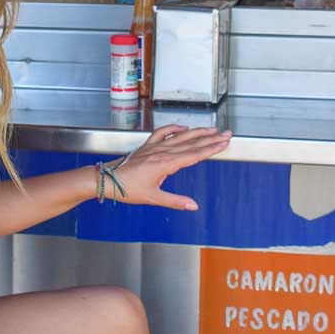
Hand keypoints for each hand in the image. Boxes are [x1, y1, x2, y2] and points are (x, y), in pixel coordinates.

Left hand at [109, 125, 231, 210]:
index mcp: (166, 164)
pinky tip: (183, 128)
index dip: (212, 148)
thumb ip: (175, 201)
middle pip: (192, 142)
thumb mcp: (153, 198)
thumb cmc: (128, 189)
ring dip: (198, 131)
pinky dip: (174, 128)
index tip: (224, 143)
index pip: (195, 154)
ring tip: (212, 129)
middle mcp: (162, 152)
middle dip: (211, 138)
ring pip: (181, 136)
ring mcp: (155, 147)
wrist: (108, 180)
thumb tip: (193, 206)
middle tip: (226, 134)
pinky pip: (163, 133)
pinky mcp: (147, 146)